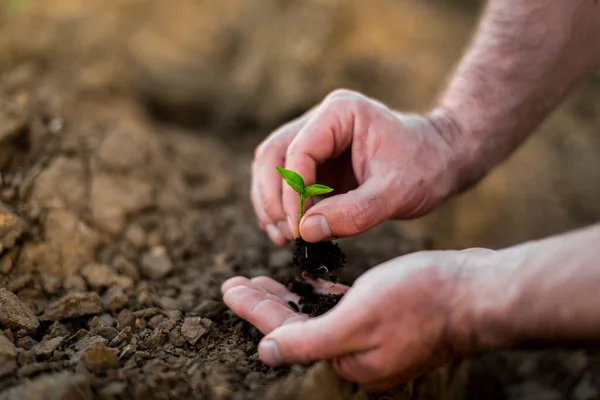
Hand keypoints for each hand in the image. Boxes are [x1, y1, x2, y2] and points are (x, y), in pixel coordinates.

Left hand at [221, 248, 495, 391]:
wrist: (476, 292)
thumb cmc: (420, 300)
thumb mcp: (358, 319)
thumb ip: (308, 340)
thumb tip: (266, 351)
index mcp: (345, 361)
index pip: (284, 333)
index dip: (253, 309)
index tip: (229, 287)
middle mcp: (355, 356)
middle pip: (295, 326)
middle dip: (264, 303)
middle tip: (237, 281)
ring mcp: (370, 339)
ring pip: (315, 316)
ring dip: (288, 297)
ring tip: (262, 279)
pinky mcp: (384, 320)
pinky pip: (341, 309)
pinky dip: (320, 295)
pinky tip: (307, 281)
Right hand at [251, 89, 464, 245]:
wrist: (442, 160)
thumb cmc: (426, 168)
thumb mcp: (396, 193)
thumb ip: (354, 213)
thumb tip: (306, 231)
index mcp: (341, 112)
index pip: (298, 150)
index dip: (292, 192)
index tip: (299, 229)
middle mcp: (322, 120)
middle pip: (273, 154)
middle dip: (272, 197)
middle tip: (284, 234)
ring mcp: (316, 140)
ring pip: (273, 167)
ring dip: (271, 203)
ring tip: (284, 238)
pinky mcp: (317, 162)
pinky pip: (286, 182)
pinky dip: (282, 206)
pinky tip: (291, 232)